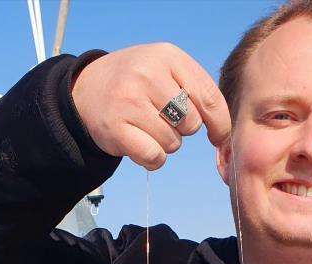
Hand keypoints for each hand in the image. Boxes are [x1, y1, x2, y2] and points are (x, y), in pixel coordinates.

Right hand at [72, 43, 230, 168]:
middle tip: (163, 119)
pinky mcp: (116, 129)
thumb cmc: (138, 84)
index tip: (218, 136)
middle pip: (191, 124)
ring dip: (165, 143)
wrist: (87, 90)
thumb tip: (223, 131)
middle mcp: (147, 74)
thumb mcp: (166, 70)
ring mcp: (129, 101)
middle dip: (183, 129)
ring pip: (172, 143)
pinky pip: (154, 157)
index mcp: (167, 56)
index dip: (220, 124)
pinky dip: (153, 159)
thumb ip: (196, 90)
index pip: (209, 98)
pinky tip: (141, 145)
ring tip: (147, 127)